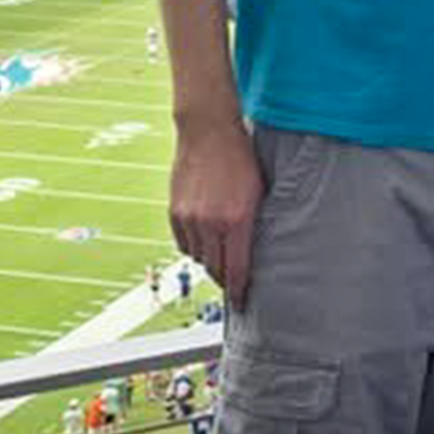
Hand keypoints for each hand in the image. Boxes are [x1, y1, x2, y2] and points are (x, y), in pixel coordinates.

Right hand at [168, 117, 263, 307]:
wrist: (208, 131)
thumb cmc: (241, 158)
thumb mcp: (259, 191)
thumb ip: (255, 223)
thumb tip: (252, 253)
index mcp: (236, 220)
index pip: (237, 270)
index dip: (240, 291)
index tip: (244, 303)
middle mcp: (211, 223)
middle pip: (216, 269)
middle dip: (226, 279)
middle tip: (234, 283)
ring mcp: (189, 218)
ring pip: (198, 258)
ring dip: (210, 261)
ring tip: (221, 257)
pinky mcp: (174, 212)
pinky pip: (183, 244)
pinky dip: (194, 247)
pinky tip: (205, 240)